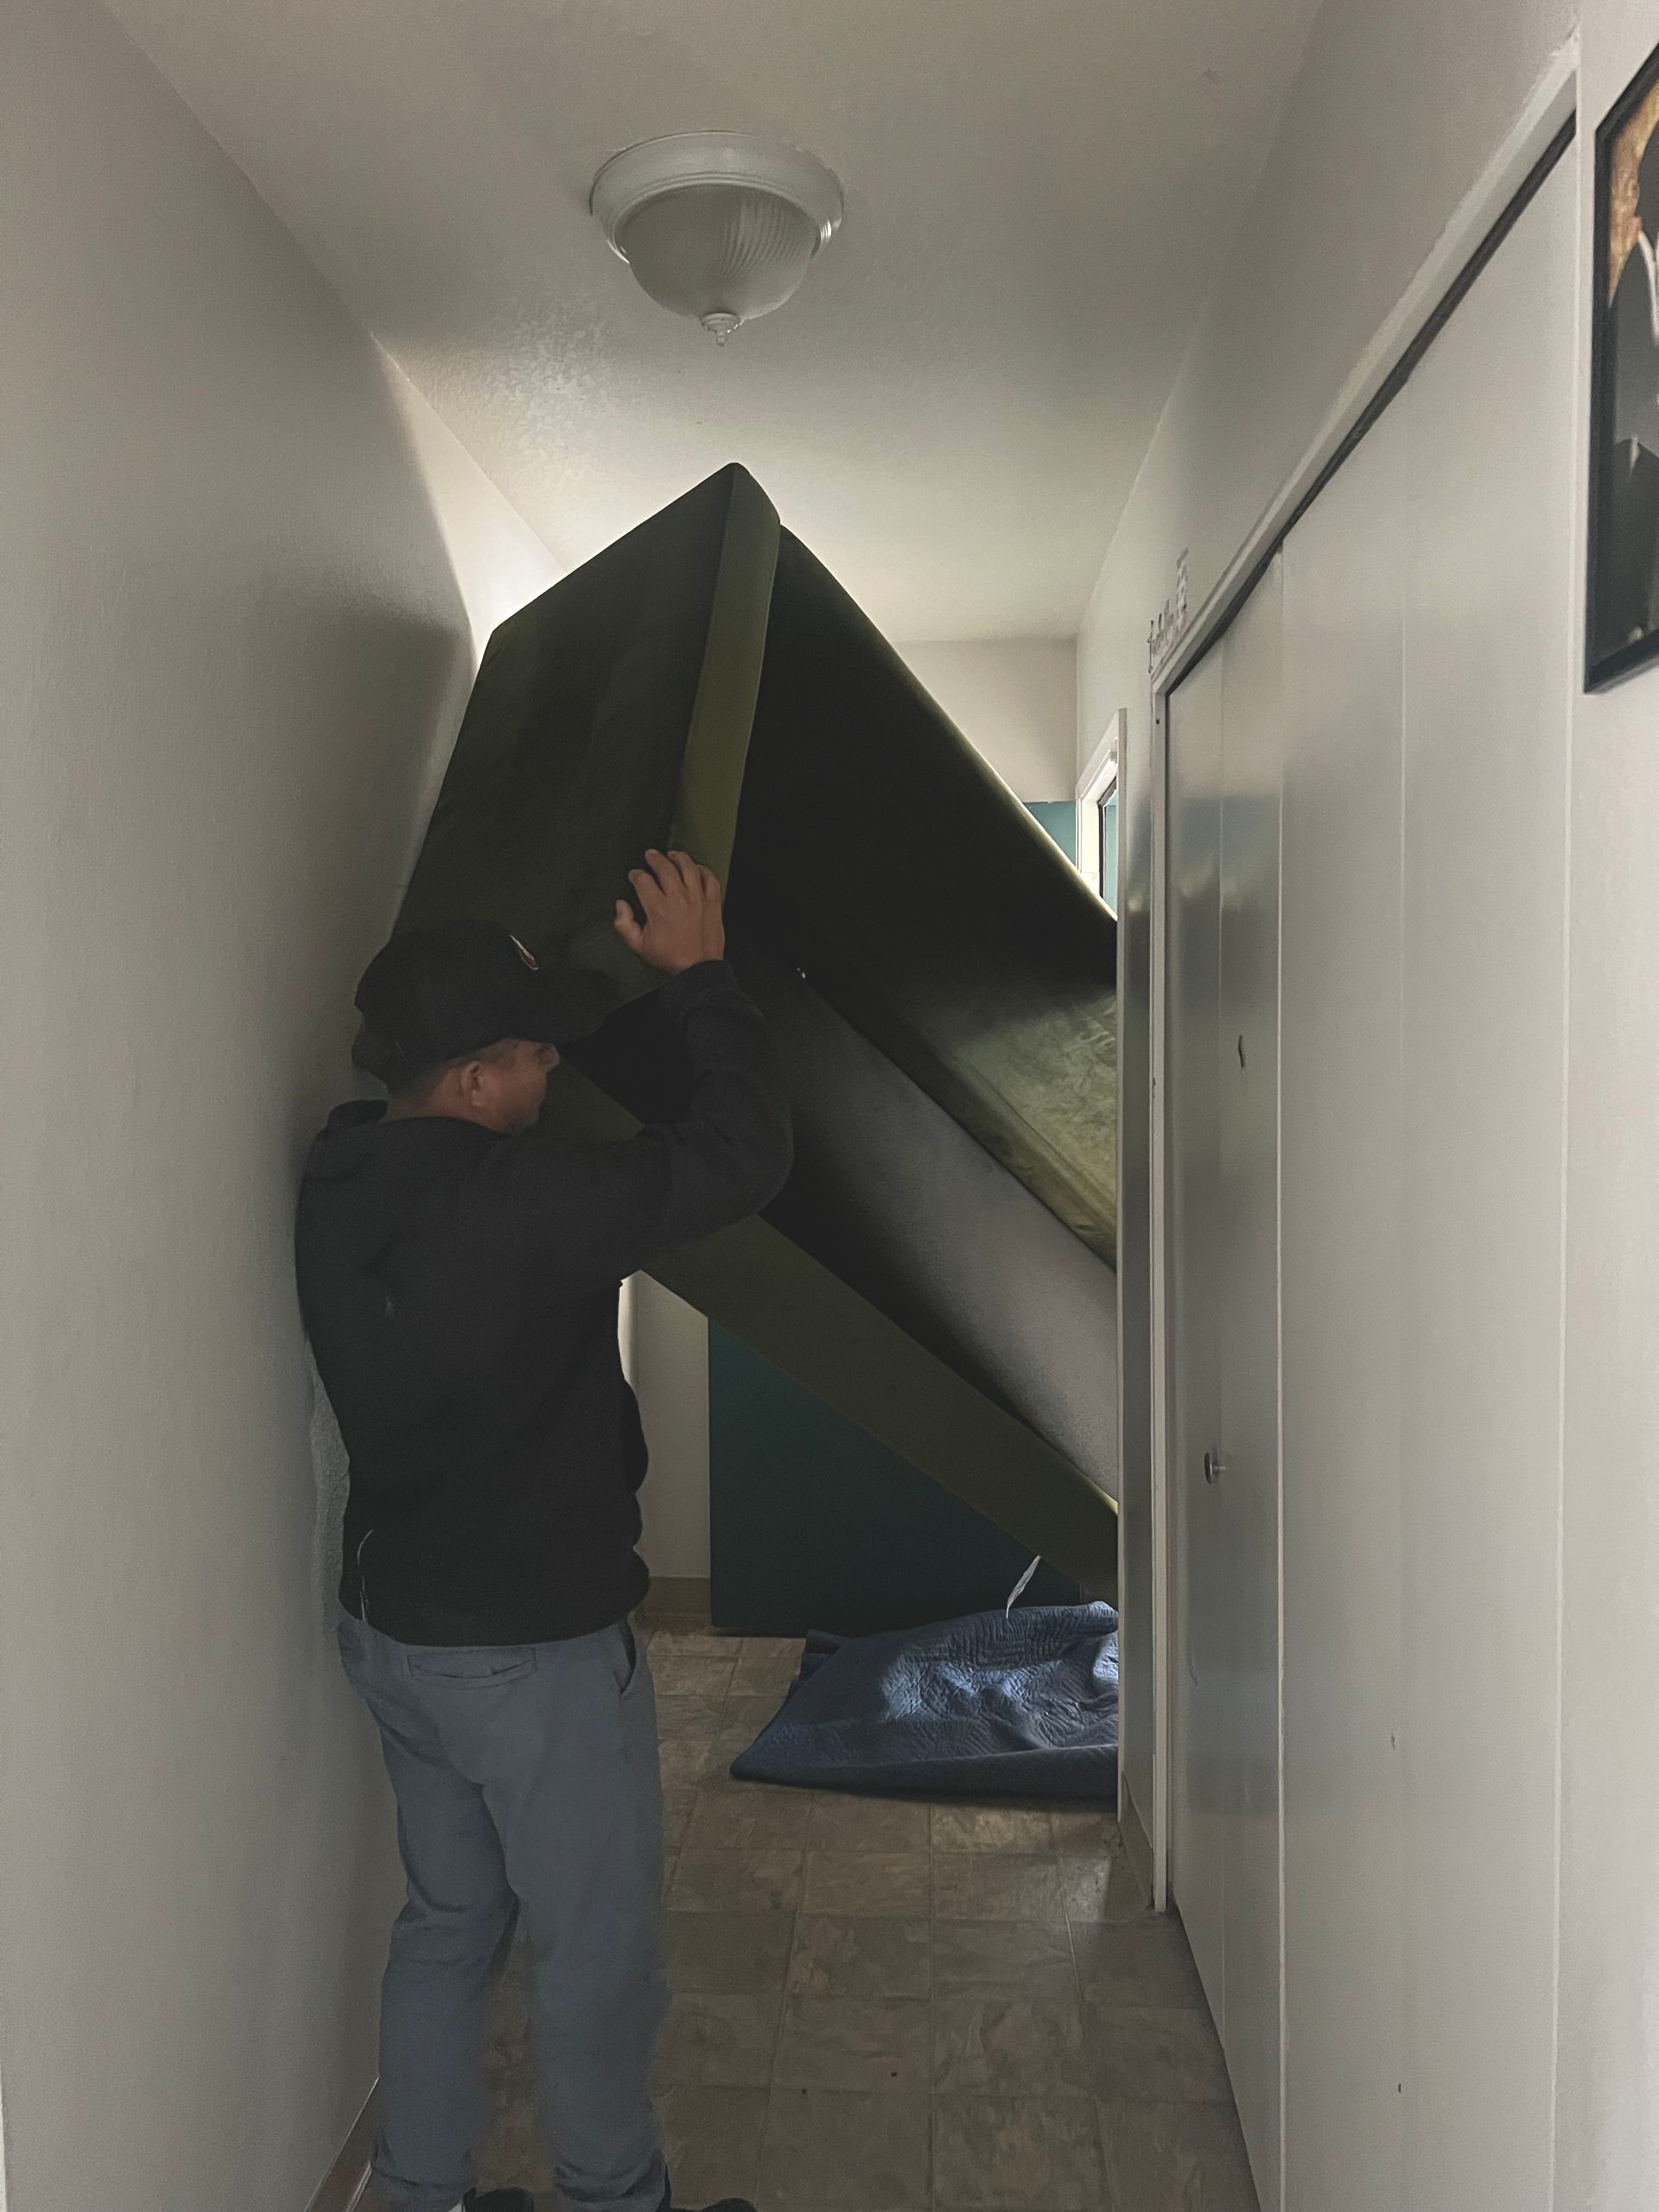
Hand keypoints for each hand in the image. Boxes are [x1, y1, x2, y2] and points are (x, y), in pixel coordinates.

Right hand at [613, 849, 725, 973]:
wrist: (699, 967)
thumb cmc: (670, 956)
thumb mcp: (639, 945)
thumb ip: (624, 924)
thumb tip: (620, 905)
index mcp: (658, 908)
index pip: (643, 880)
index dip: (636, 874)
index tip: (635, 875)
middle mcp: (679, 899)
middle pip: (665, 867)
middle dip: (655, 858)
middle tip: (650, 855)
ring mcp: (698, 898)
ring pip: (688, 867)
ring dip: (679, 857)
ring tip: (672, 854)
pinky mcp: (713, 901)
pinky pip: (709, 877)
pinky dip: (702, 869)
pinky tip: (696, 868)